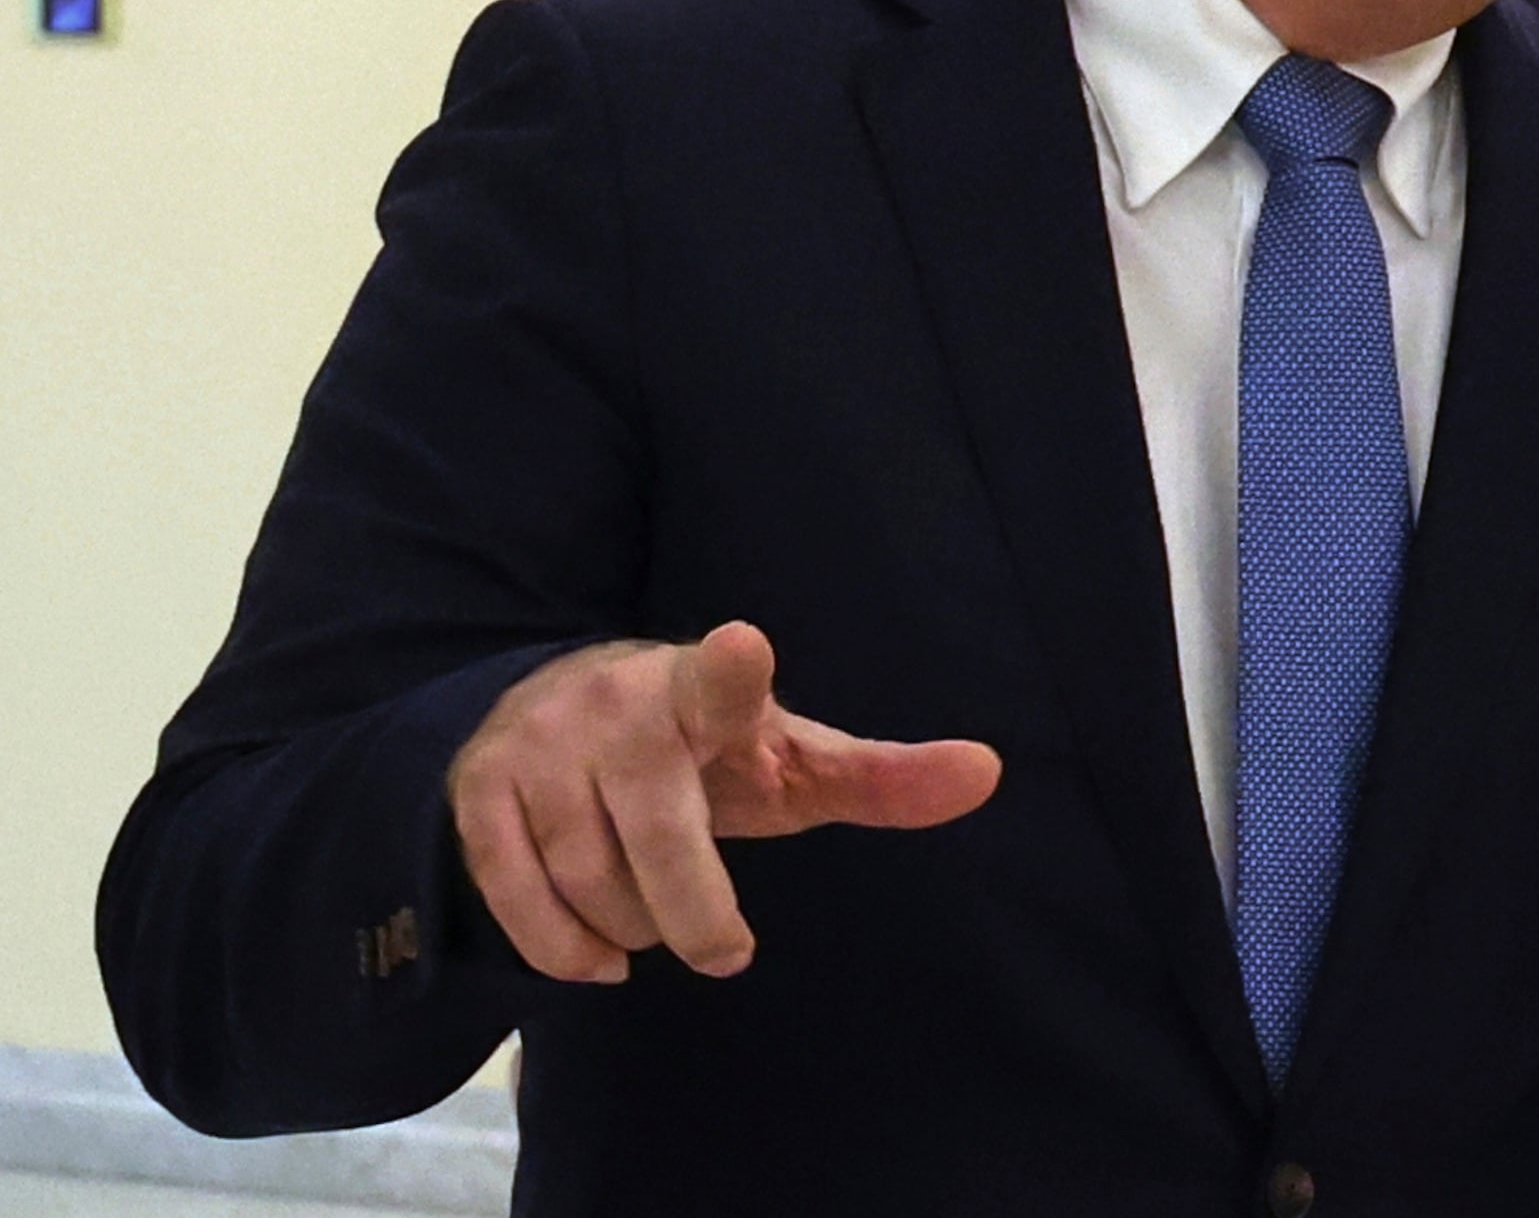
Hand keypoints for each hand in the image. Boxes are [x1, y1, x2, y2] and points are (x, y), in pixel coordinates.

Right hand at [446, 620, 1000, 983]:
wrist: (555, 709)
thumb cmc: (703, 746)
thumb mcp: (791, 755)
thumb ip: (881, 777)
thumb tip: (990, 772)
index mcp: (703, 688)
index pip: (720, 679)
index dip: (730, 673)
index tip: (743, 651)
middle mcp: (614, 710)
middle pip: (660, 843)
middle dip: (697, 916)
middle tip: (727, 948)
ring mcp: (538, 749)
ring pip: (590, 881)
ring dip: (635, 927)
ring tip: (659, 921)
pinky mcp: (479, 794)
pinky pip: (517, 897)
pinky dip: (563, 948)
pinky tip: (601, 956)